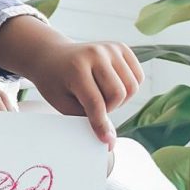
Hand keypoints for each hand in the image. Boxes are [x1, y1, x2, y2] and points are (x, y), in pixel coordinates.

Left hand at [21, 40, 141, 143]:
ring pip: (132, 86)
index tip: (106, 141)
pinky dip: (128, 87)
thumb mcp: (62, 103)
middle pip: (118, 94)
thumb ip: (86, 120)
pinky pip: (138, 76)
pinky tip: (111, 85)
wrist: (51, 56)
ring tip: (101, 95)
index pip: (95, 102)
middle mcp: (95, 53)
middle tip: (94, 106)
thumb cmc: (55, 82)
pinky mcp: (121, 47)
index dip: (101, 124)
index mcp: (76, 68)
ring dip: (120, 99)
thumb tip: (110, 142)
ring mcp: (110, 48)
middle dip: (109, 108)